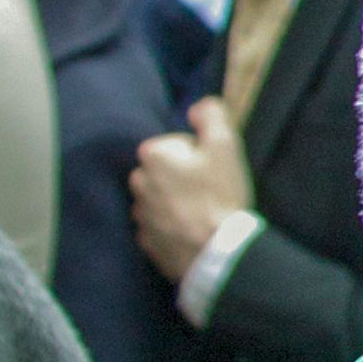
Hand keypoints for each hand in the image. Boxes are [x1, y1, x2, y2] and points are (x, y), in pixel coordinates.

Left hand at [122, 104, 247, 282]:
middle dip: (184, 178)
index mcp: (152, 154)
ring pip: (161, 199)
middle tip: (210, 192)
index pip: (177, 144)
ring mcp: (140, 215)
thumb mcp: (225, 145)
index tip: (213, 171)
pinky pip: (159, 226)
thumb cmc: (220, 196)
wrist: (217, 254)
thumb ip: (211, 115)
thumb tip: (197, 107)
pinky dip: (172, 227)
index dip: (200, 155)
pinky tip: (192, 232)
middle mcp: (137, 182)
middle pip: (166, 171)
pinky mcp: (146, 242)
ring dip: (177, 203)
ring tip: (202, 214)